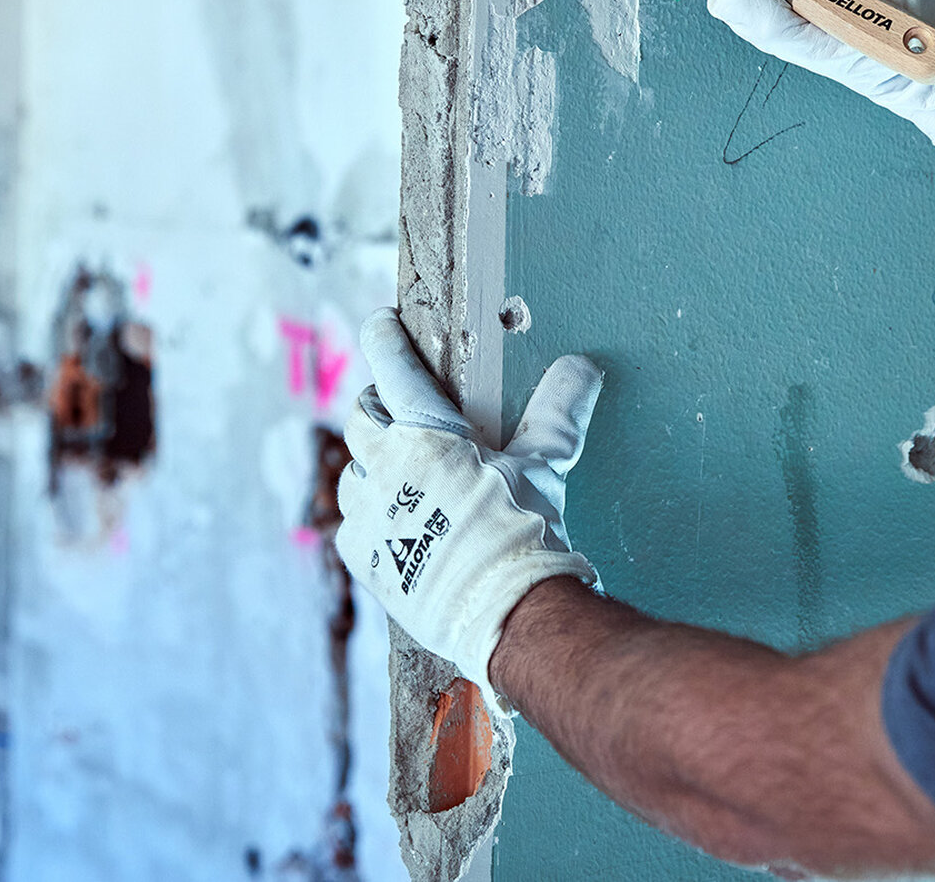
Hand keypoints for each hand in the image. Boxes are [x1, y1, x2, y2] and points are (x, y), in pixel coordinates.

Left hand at [335, 308, 600, 703]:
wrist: (505, 611)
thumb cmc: (523, 530)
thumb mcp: (543, 465)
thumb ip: (557, 411)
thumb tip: (582, 367)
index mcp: (426, 435)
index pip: (394, 369)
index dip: (385, 339)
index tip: (381, 323)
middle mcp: (385, 468)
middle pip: (361, 417)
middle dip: (376, 404)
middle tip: (393, 404)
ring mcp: (369, 515)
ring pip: (352, 473)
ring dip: (370, 465)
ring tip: (397, 472)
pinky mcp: (364, 559)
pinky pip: (353, 525)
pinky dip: (370, 516)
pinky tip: (394, 524)